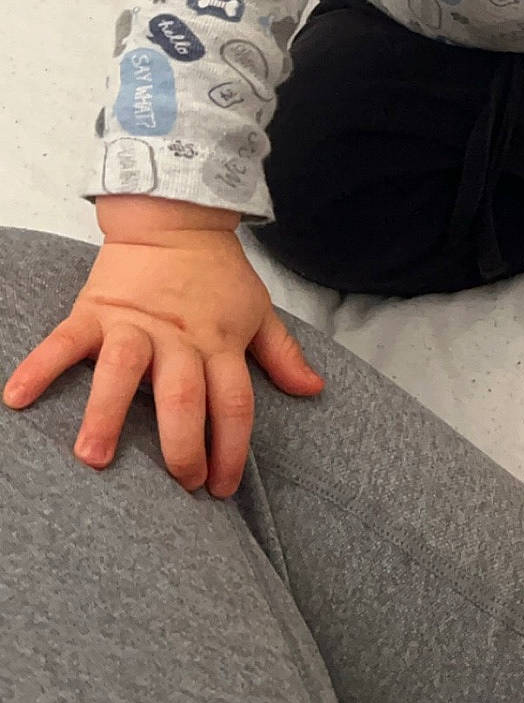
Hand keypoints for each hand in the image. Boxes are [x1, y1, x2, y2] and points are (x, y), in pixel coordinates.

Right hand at [1, 228, 323, 496]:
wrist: (174, 216)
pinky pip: (64, 342)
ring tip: (93, 458)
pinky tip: (17, 397)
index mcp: (218, 343)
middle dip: (182, 444)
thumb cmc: (216, 272)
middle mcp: (178, 339)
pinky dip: (40, 367)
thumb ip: (282, 354)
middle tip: (177, 484)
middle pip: (183, 396)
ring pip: (122, 372)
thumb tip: (314, 389)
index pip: (233, 403)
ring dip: (107, 414)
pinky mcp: (96, 311)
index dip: (231, 447)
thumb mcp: (257, 310)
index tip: (221, 486)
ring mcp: (134, 325)